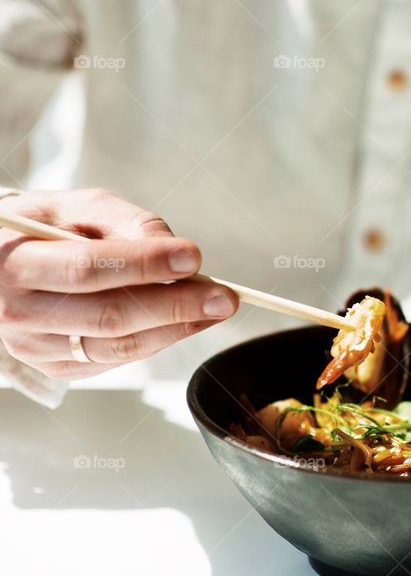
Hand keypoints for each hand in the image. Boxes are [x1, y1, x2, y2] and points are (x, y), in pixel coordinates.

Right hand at [0, 189, 237, 379]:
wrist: (1, 265)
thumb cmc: (42, 230)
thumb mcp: (75, 207)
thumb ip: (126, 221)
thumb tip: (173, 248)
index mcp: (15, 261)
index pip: (88, 268)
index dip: (145, 264)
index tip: (193, 257)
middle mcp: (19, 311)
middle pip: (110, 316)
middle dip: (176, 306)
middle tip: (223, 296)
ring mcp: (36, 347)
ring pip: (119, 346)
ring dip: (177, 328)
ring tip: (216, 309)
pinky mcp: (57, 367)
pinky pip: (118, 359)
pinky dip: (159, 340)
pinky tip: (187, 322)